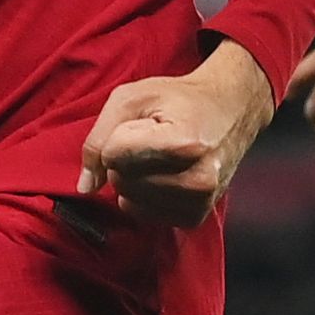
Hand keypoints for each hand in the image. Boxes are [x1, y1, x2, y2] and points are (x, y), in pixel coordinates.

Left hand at [76, 42, 275, 227]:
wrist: (229, 111)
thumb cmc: (178, 99)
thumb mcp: (132, 98)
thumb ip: (98, 137)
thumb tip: (85, 187)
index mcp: (185, 143)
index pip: (113, 153)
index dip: (117, 135)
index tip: (141, 123)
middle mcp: (198, 179)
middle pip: (120, 179)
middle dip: (124, 158)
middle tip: (151, 138)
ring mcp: (200, 202)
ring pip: (127, 199)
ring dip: (132, 177)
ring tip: (159, 156)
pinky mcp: (196, 217)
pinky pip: (142, 214)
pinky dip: (143, 194)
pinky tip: (163, 174)